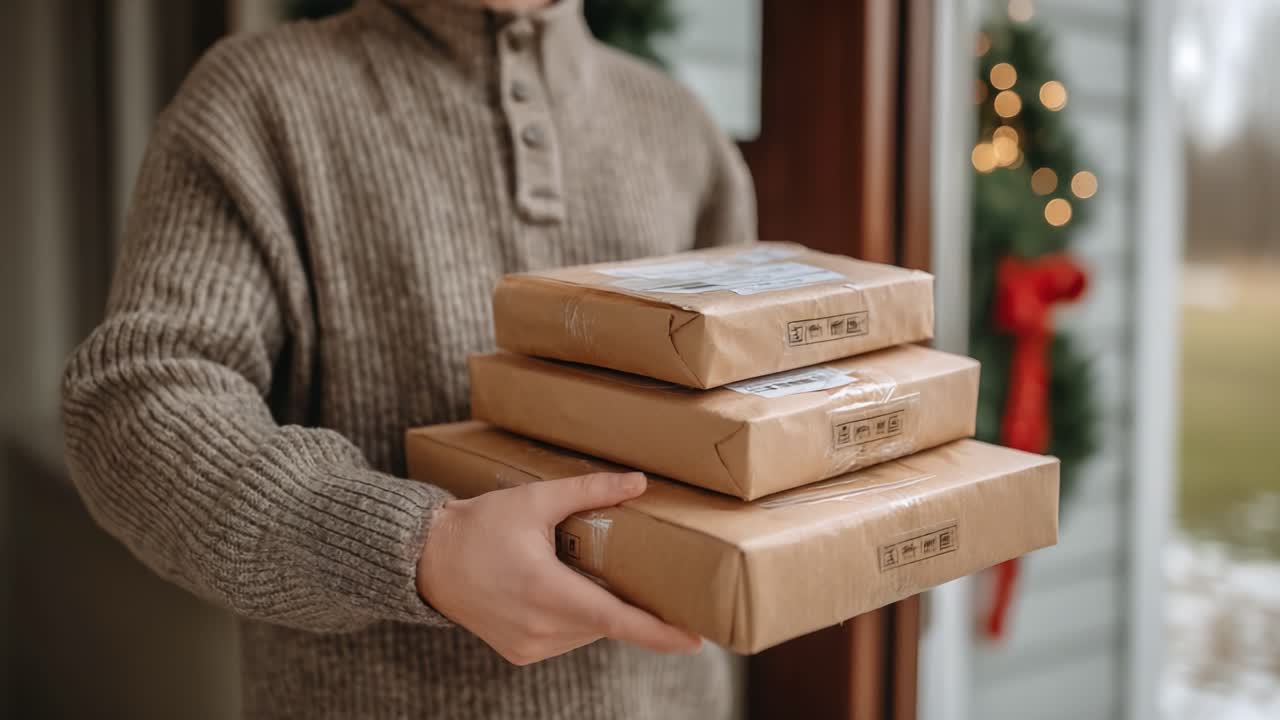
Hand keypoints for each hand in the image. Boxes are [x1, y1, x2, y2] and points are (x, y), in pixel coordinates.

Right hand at [417, 471, 701, 664]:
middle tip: (632, 572)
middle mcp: (540, 627)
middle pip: (605, 620)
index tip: (695, 639)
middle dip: (623, 600)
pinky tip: (559, 589)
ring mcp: (529, 646)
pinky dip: (573, 618)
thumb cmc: (480, 525)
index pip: (617, 620)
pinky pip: (565, 639)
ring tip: (577, 572)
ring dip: (595, 608)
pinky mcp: (520, 653)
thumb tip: (639, 482)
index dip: (659, 633)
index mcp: (547, 591)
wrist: (427, 560)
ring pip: (586, 631)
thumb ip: (590, 491)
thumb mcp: (535, 501)